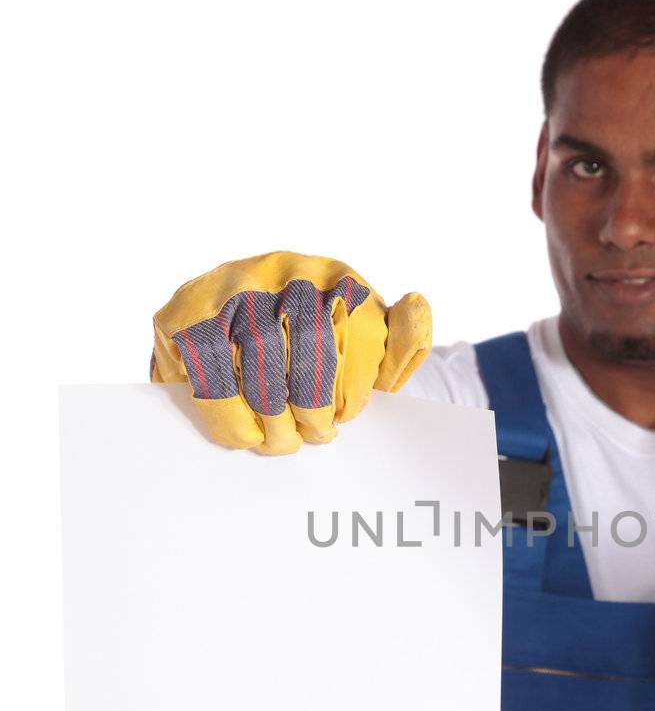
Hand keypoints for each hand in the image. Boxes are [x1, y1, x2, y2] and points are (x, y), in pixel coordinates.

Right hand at [150, 250, 430, 454]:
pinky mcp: (180, 314)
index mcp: (328, 273)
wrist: (253, 348)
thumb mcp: (374, 350)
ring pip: (244, 352)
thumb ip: (403, 338)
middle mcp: (273, 269)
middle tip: (311, 438)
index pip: (339, 321)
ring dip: (265, 411)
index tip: (342, 419)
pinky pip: (203, 368)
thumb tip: (417, 307)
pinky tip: (245, 434)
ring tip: (280, 441)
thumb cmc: (323, 357)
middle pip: (290, 337)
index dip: (339, 382)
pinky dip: (226, 412)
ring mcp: (223, 287)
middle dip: (304, 402)